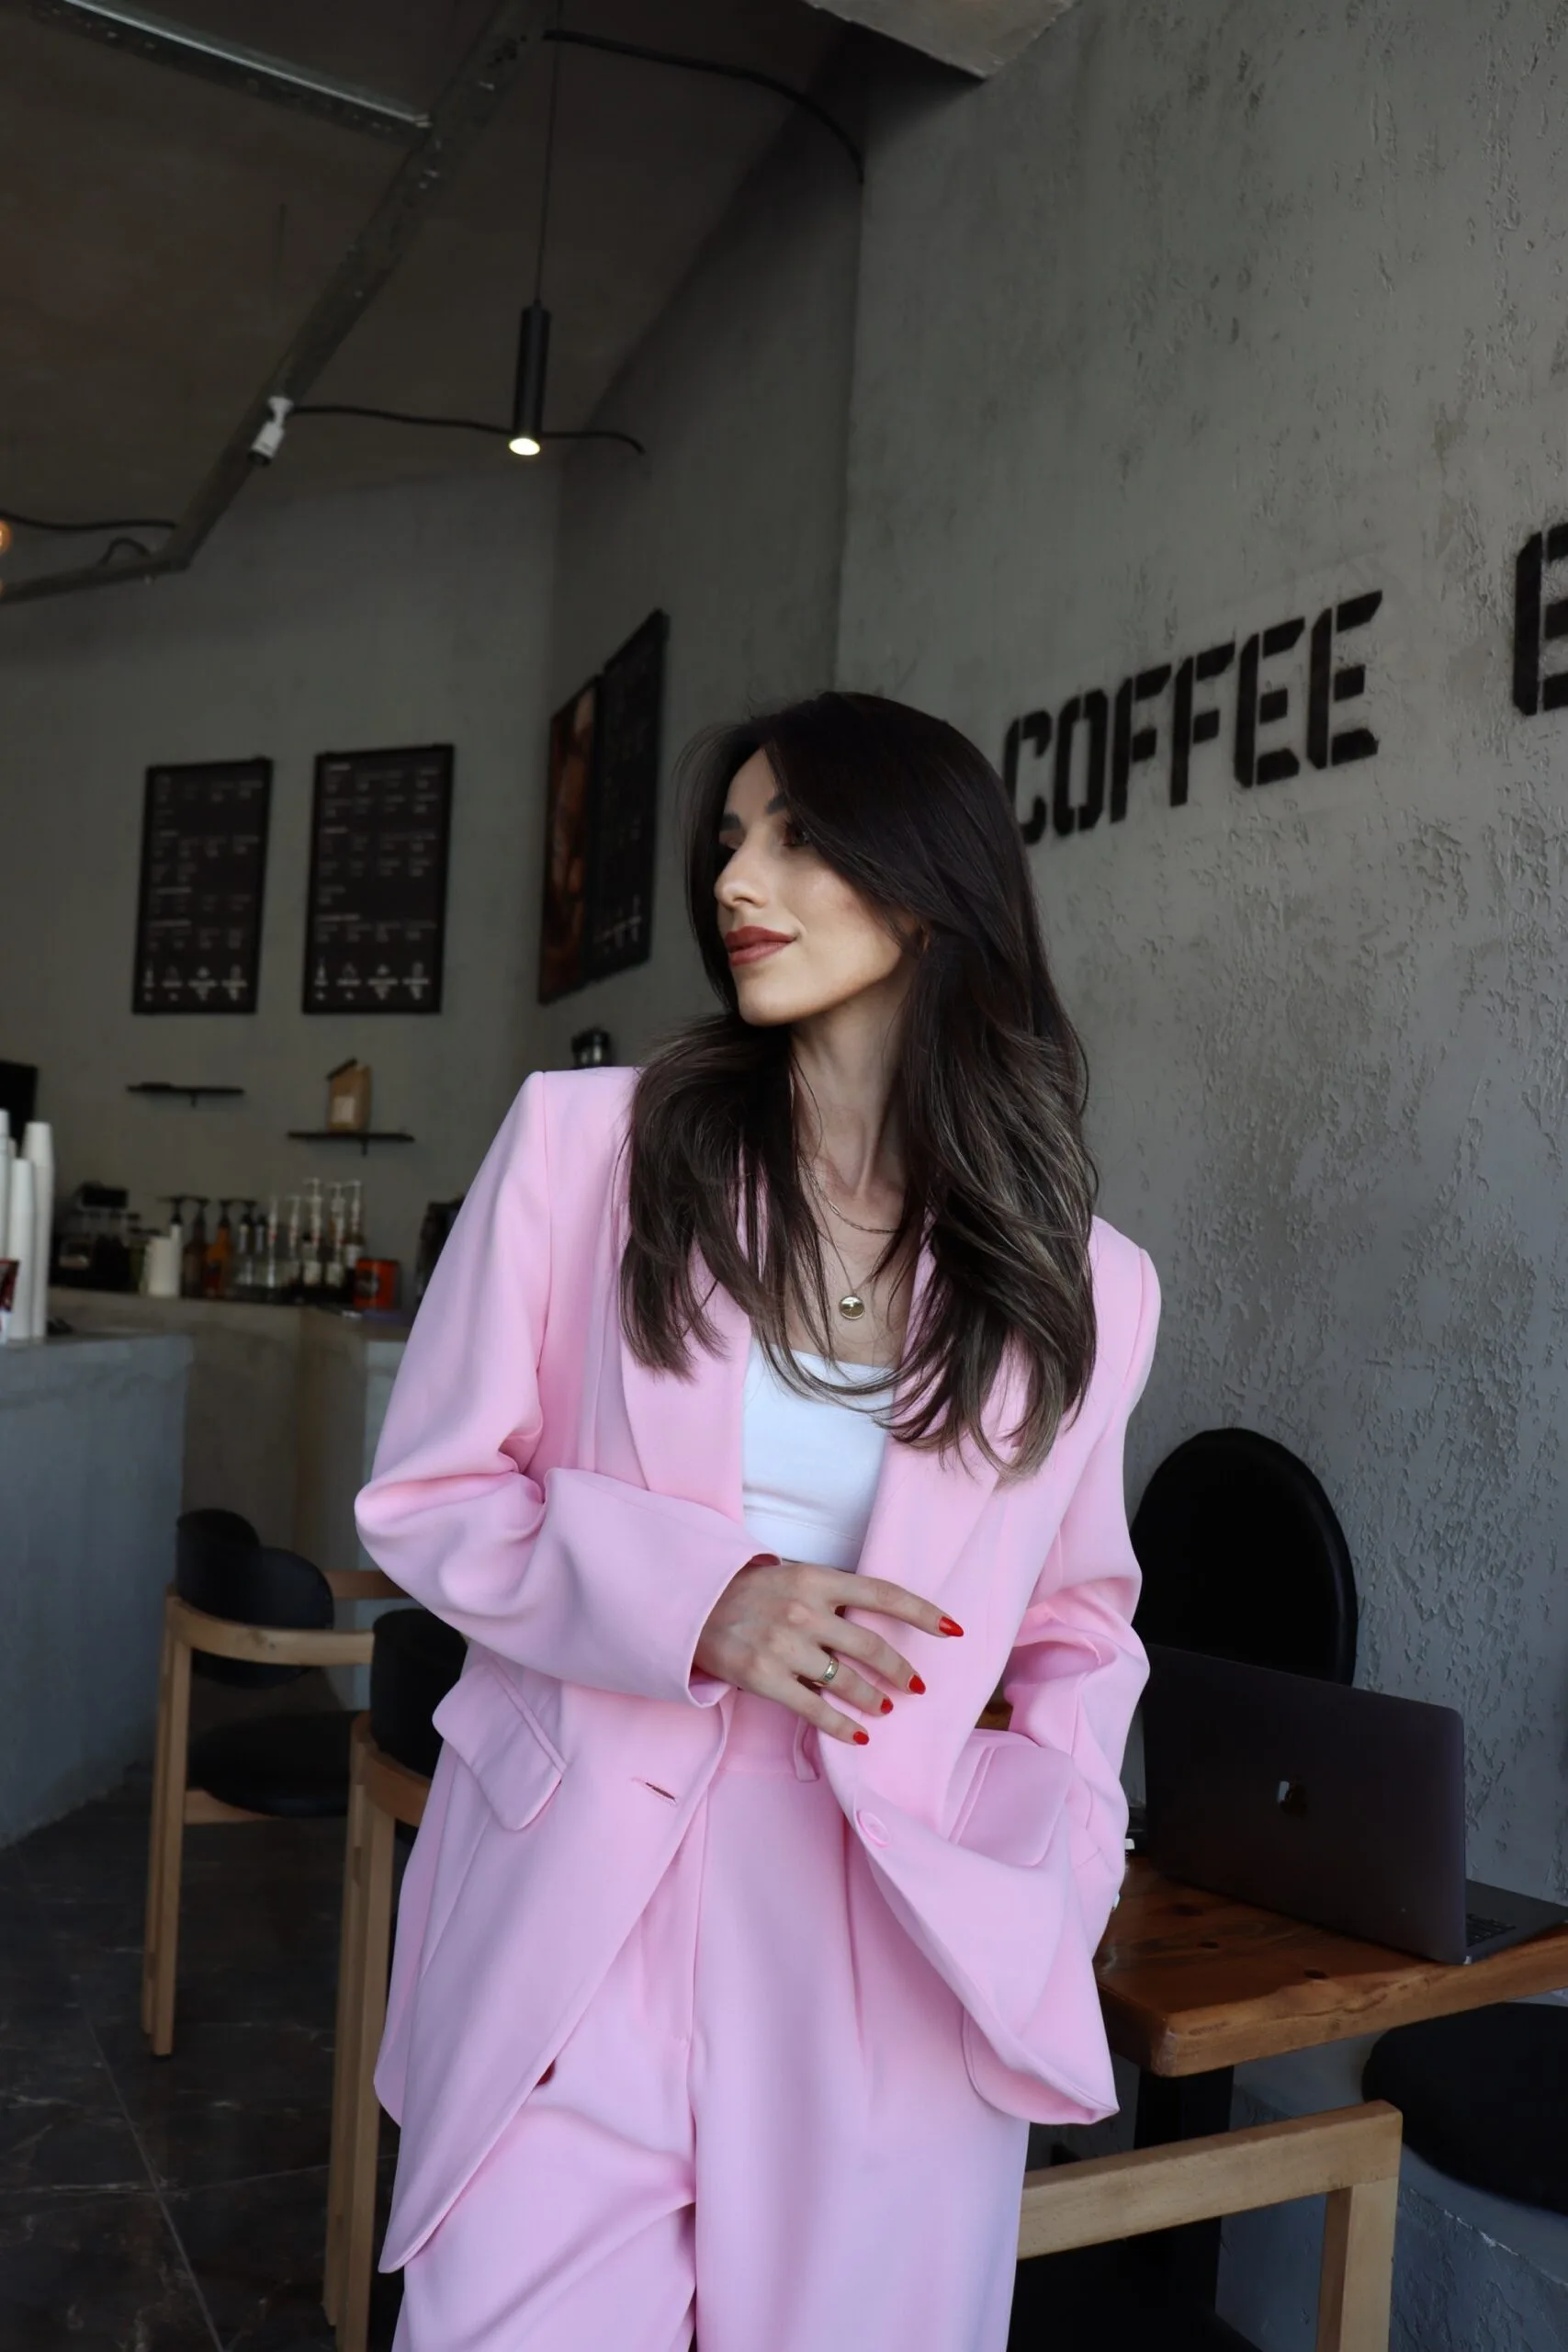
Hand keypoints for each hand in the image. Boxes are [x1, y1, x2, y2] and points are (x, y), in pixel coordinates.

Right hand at [693, 1556, 961, 1744]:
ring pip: (846, 1680)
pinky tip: (859, 1736)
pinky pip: (814, 1709)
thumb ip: (833, 1597)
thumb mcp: (795, 1578)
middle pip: (870, 1645)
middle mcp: (804, 1610)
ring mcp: (783, 1645)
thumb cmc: (752, 1593)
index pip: (883, 1593)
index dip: (922, 1612)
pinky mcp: (764, 1678)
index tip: (952, 1629)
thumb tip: (880, 1624)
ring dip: (873, 1699)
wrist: (694, 1607)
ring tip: (885, 1707)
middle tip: (917, 1687)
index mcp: (816, 1578)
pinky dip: (842, 1726)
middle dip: (900, 1670)